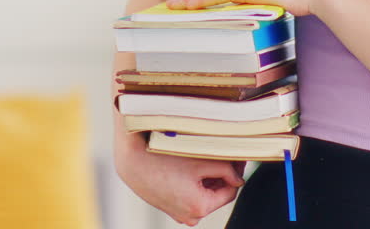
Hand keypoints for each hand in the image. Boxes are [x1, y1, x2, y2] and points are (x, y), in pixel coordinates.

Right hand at [115, 135, 244, 225]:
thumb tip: (238, 178)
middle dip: (219, 175)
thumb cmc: (163, 158)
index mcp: (199, 208)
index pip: (230, 192)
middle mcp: (187, 216)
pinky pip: (187, 194)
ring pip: (201, 194)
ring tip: (199, 156)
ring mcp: (176, 213)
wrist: (131, 158)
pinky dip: (191, 181)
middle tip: (221, 154)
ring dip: (205, 177)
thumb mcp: (201, 160)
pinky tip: (186, 164)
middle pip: (215, 194)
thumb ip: (226, 169)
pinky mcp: (167, 206)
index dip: (234, 173)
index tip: (236, 158)